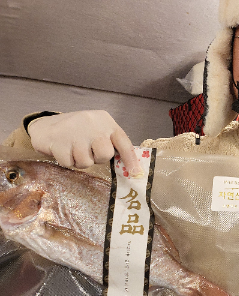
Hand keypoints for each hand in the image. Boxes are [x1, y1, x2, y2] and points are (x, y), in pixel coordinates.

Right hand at [28, 110, 142, 175]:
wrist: (45, 127)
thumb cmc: (77, 132)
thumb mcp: (97, 131)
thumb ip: (111, 143)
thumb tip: (130, 168)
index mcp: (105, 121)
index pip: (123, 142)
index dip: (130, 159)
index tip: (136, 173)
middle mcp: (92, 123)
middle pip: (105, 154)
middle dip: (97, 158)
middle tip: (88, 151)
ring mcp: (74, 131)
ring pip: (87, 162)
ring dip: (80, 161)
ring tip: (73, 150)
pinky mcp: (58, 140)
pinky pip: (69, 163)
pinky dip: (66, 161)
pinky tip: (63, 150)